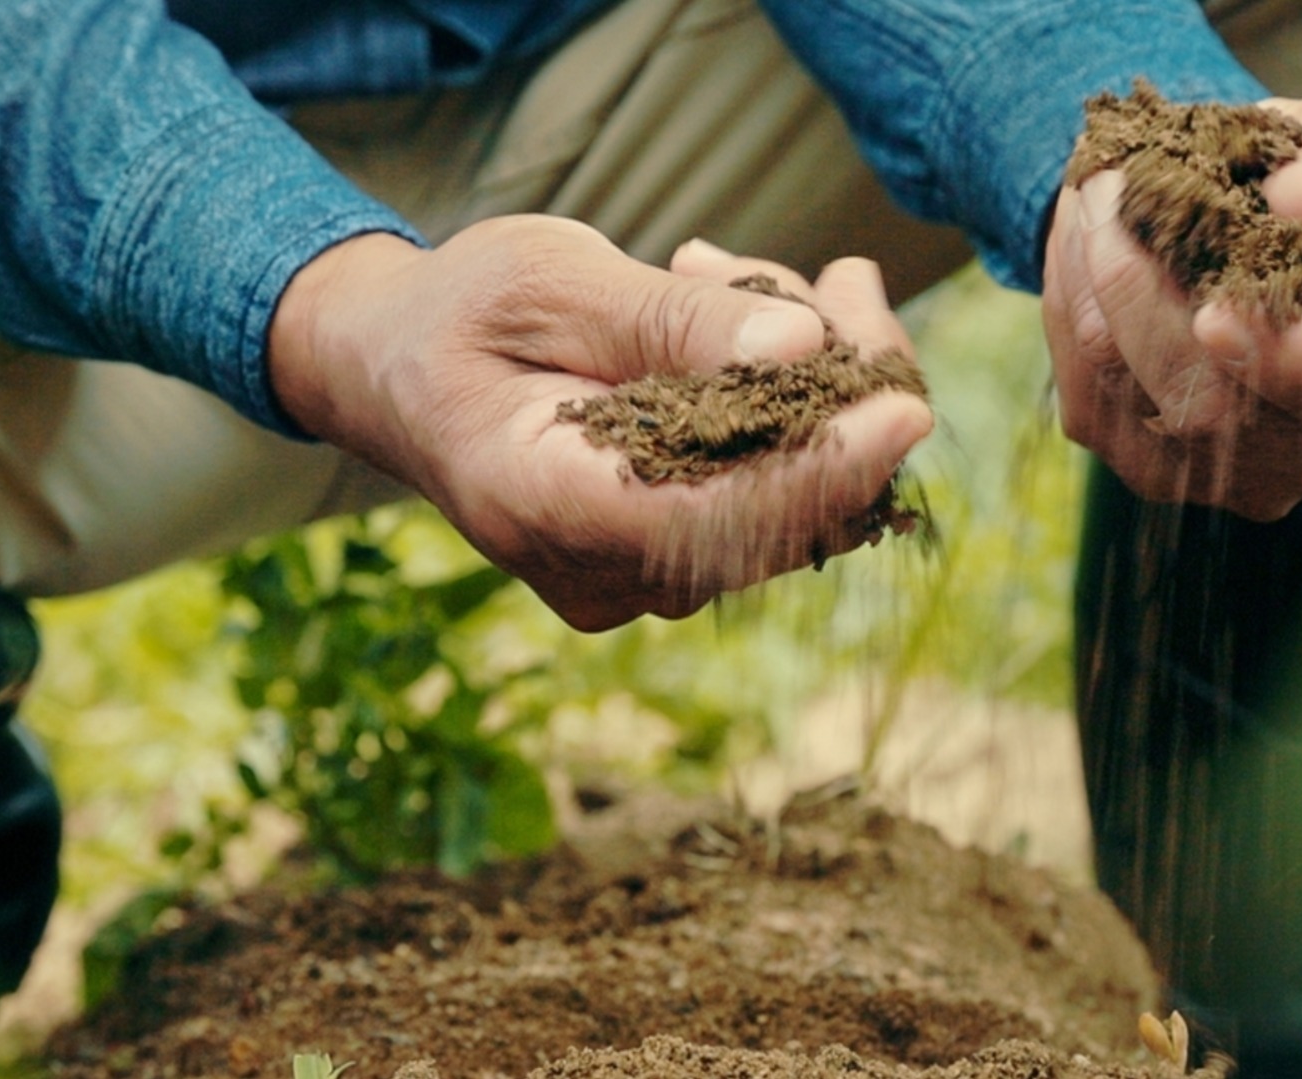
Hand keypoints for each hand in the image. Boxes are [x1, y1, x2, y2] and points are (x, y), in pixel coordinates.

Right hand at [269, 215, 931, 629]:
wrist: (395, 367)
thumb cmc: (459, 312)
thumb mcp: (547, 280)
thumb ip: (666, 321)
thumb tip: (801, 349)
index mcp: (539, 504)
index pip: (707, 521)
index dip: (818, 472)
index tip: (906, 407)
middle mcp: (593, 571)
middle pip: (771, 518)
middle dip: (841, 396)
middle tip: (845, 277)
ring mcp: (630, 579)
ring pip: (786, 508)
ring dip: (815, 389)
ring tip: (750, 278)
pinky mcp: (664, 560)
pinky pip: (766, 500)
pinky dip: (788, 411)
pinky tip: (750, 322)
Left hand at [1041, 95, 1301, 520]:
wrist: (1248, 224)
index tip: (1220, 314)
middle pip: (1225, 409)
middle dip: (1146, 289)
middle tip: (1109, 186)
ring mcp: (1245, 478)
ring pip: (1142, 401)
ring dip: (1096, 286)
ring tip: (1095, 191)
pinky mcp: (1157, 472)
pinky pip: (1095, 401)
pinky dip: (1074, 307)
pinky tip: (1083, 240)